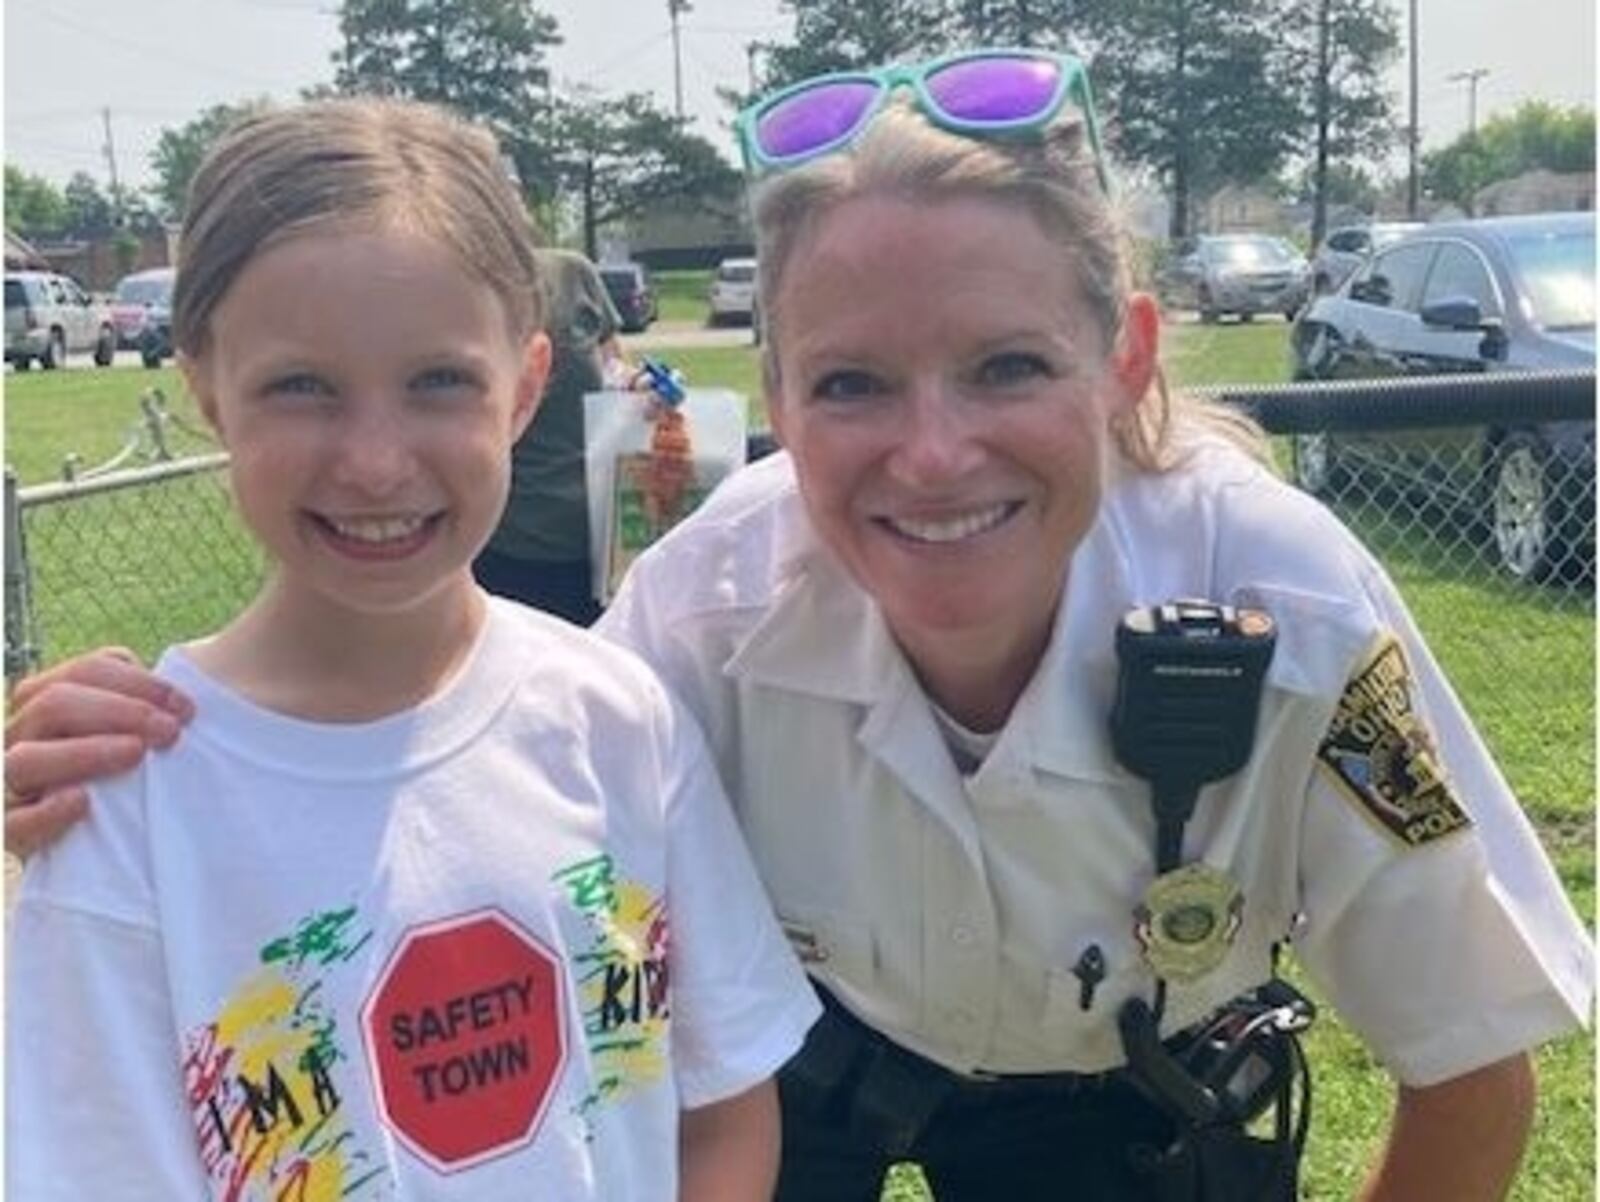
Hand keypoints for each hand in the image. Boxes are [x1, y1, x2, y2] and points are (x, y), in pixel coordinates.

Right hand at [5, 648, 193, 858]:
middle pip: (53, 704)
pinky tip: (81, 802)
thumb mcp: (137, 728)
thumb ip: (147, 702)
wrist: (111, 838)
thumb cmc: (129, 770)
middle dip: (120, 712)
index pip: (86, 671)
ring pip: (26, 758)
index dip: (138, 684)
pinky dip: (44, 813)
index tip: (185, 709)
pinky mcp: (9, 831)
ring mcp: (7, 782)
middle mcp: (21, 734)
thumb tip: (185, 691)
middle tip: (170, 732)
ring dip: (84, 752)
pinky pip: (12, 823)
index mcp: (49, 696)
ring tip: (135, 754)